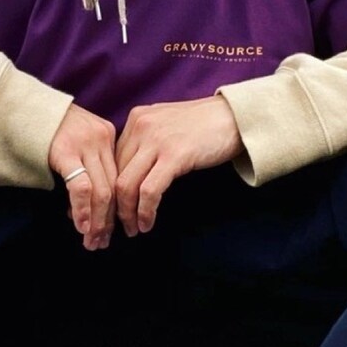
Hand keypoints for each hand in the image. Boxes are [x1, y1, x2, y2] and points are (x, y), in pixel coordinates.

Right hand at [48, 103, 117, 250]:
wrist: (14, 106)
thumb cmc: (41, 127)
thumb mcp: (73, 139)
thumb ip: (85, 163)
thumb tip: (89, 205)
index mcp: (107, 135)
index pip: (118, 178)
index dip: (115, 208)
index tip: (112, 230)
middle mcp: (101, 138)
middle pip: (113, 187)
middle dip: (109, 220)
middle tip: (102, 243)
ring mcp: (85, 143)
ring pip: (102, 191)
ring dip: (97, 221)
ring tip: (92, 241)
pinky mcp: (66, 151)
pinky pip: (82, 187)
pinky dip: (83, 210)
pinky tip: (81, 226)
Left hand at [114, 96, 243, 236]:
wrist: (237, 117)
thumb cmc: (205, 126)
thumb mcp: (167, 126)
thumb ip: (146, 142)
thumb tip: (130, 174)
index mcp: (136, 118)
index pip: (112, 160)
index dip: (109, 189)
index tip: (111, 209)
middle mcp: (141, 126)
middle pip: (114, 174)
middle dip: (113, 206)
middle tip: (119, 227)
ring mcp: (156, 140)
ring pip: (126, 185)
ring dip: (127, 213)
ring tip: (134, 230)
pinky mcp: (174, 155)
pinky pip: (149, 190)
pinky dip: (145, 211)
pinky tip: (147, 223)